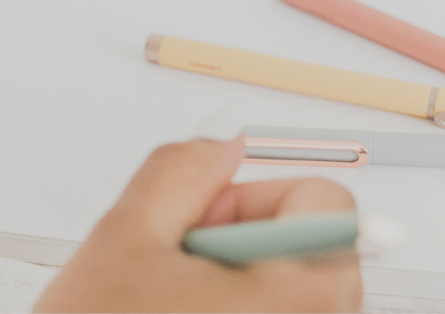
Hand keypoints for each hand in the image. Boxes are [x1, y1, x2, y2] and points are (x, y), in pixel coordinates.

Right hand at [33, 138, 360, 312]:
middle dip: (237, 245)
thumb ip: (178, 171)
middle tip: (174, 273)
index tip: (200, 225)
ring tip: (169, 307)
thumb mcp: (122, 237)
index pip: (322, 201)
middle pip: (308, 249)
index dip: (248, 198)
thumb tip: (220, 146)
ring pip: (285, 292)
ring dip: (228, 286)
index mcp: (306, 291)